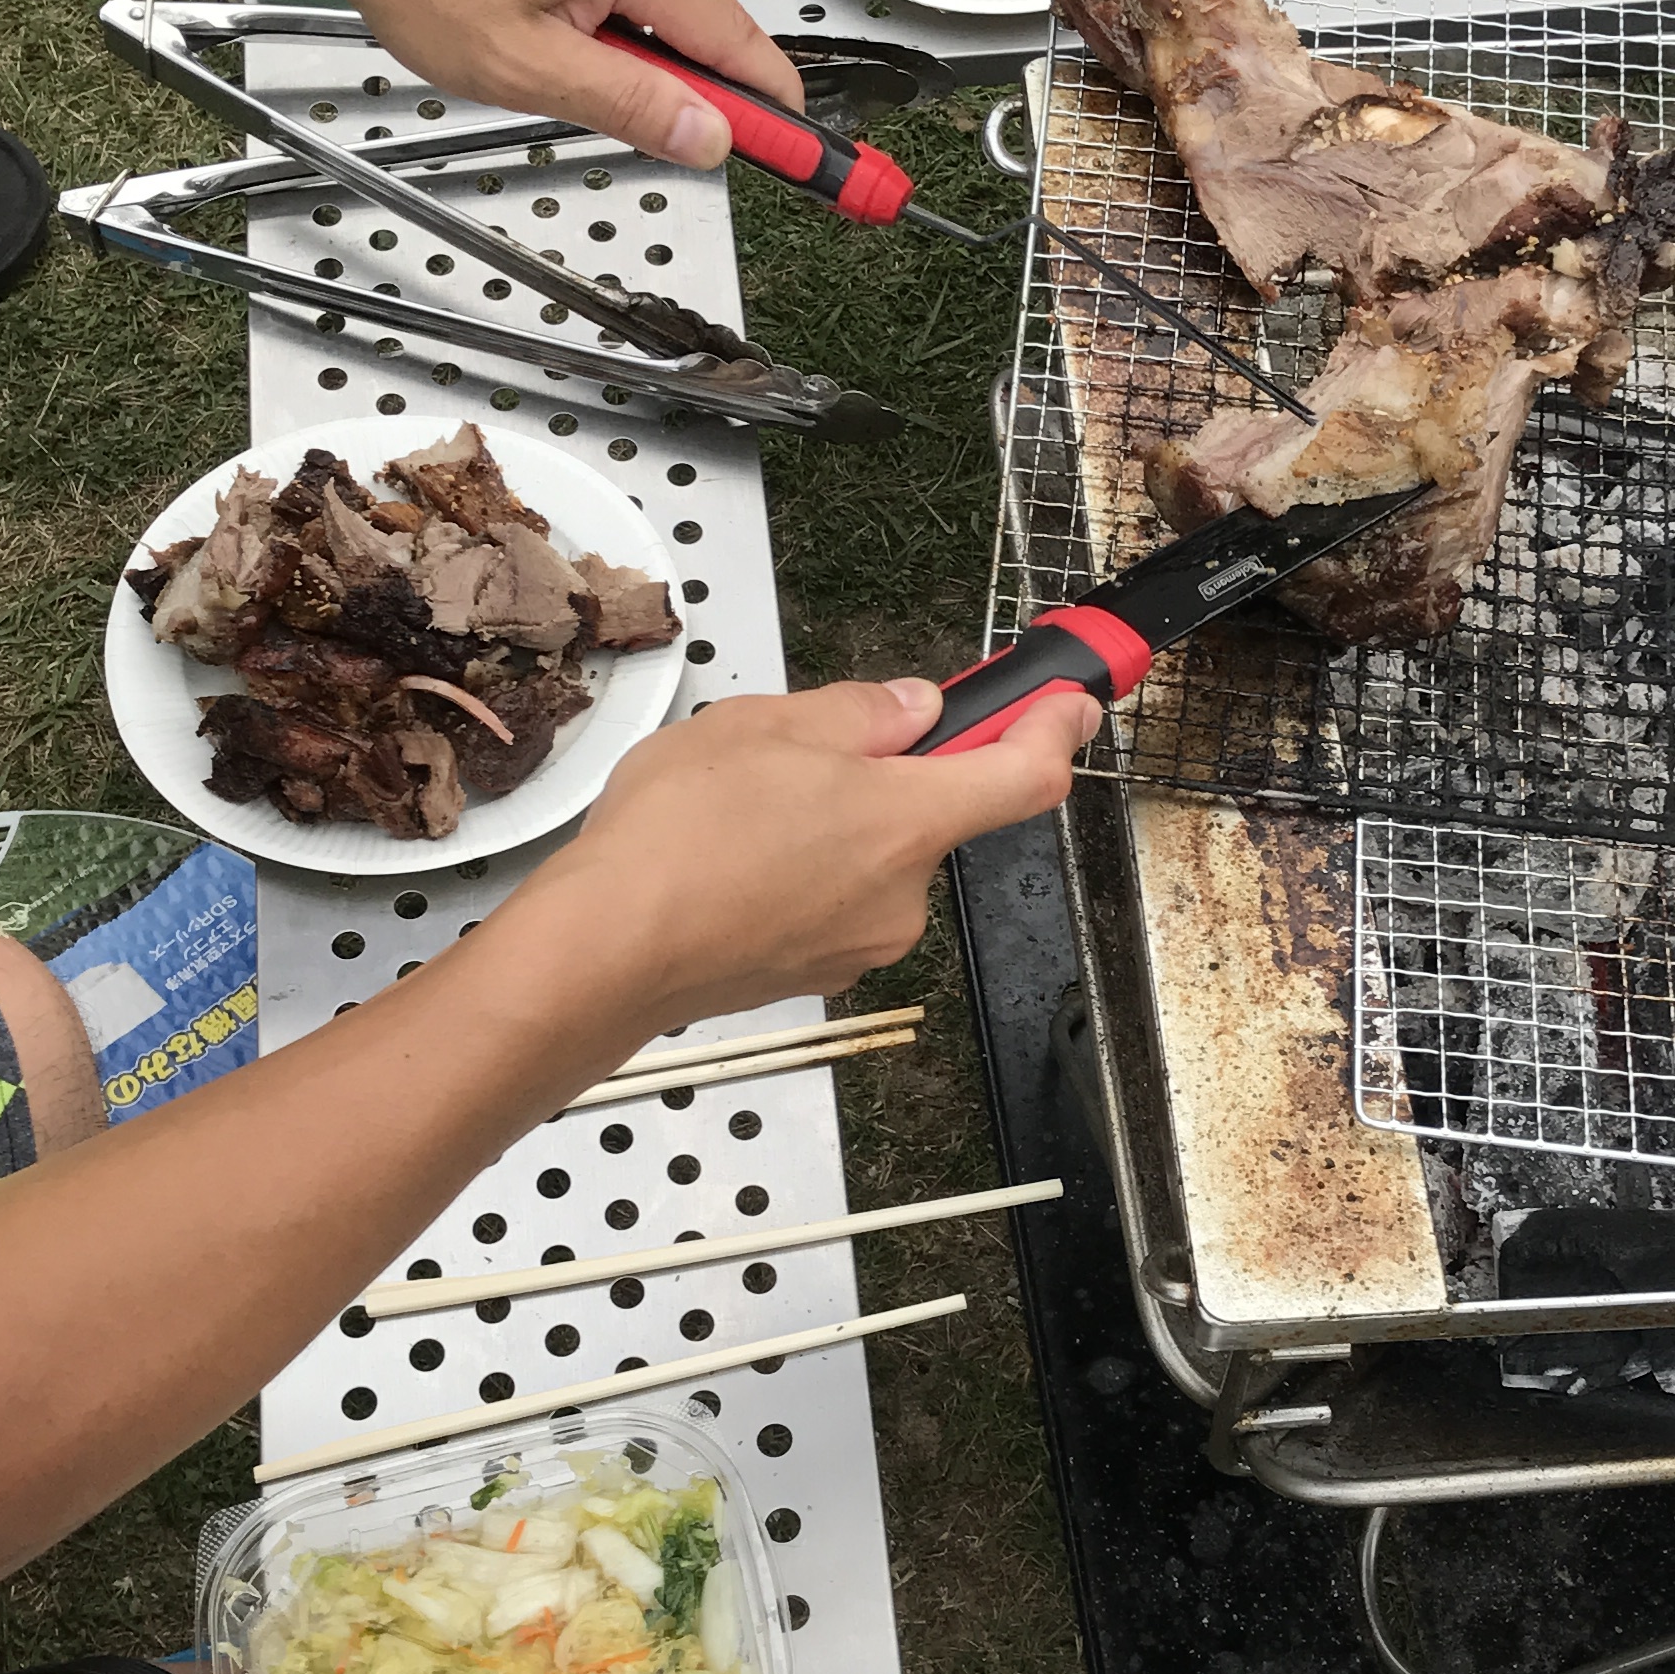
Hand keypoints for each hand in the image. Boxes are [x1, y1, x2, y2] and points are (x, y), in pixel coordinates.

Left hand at [286, 0, 806, 175]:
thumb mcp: (524, 66)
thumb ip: (630, 104)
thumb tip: (710, 135)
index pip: (741, 46)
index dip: (774, 114)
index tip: (811, 161)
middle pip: (711, 21)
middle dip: (696, 85)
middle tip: (662, 139)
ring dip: (645, 50)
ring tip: (567, 71)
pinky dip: (619, 13)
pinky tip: (560, 34)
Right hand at [509, 674, 1099, 1026]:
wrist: (602, 955)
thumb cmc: (675, 840)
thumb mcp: (763, 724)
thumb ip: (856, 711)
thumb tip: (911, 711)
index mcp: (908, 820)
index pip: (1025, 773)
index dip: (1056, 728)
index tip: (1072, 702)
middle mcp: (901, 892)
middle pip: (927, 814)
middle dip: (879, 775)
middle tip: (796, 749)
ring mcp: (859, 943)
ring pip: (869, 858)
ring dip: (828, 825)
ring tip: (736, 809)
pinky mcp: (813, 972)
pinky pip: (827, 901)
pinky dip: (795, 872)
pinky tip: (726, 858)